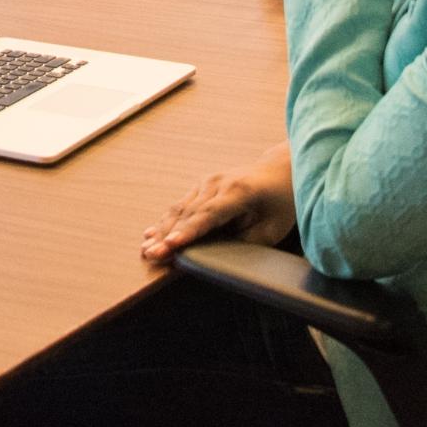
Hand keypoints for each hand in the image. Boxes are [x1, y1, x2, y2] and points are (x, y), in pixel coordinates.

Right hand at [141, 145, 296, 263]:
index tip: (172, 244)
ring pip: (179, 209)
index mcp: (239, 191)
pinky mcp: (201, 186)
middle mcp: (218, 183)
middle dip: (168, 236)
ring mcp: (207, 182)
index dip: (190, 231)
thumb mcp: (274, 227)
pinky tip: (150, 235)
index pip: (210, 214)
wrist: (278, 170)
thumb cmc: (280, 202)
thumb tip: (218, 255)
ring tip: (145, 249)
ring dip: (161, 230)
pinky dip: (165, 222)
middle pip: (189, 213)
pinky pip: (180, 206)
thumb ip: (247, 240)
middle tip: (151, 255)